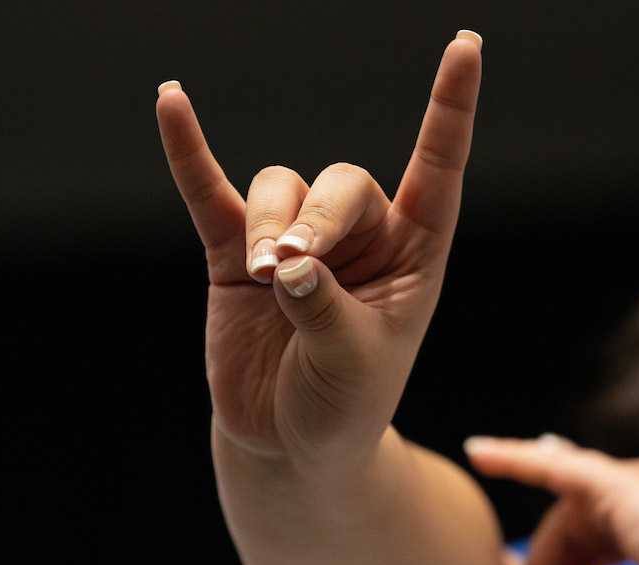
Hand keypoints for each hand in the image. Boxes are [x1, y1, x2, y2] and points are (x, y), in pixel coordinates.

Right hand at [156, 34, 481, 464]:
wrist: (290, 444)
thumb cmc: (344, 406)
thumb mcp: (354, 366)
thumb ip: (326, 311)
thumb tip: (286, 262)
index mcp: (413, 256)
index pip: (439, 168)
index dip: (451, 109)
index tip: (466, 46)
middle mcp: (360, 237)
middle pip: (341, 183)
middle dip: (315, 222)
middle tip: (292, 273)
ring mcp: (296, 241)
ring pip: (281, 188)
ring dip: (270, 224)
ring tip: (266, 278)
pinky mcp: (234, 255)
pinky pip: (210, 191)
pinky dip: (190, 152)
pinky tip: (171, 102)